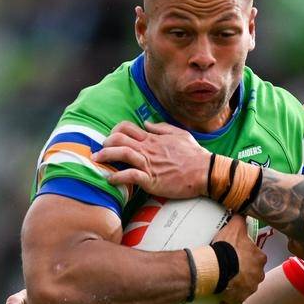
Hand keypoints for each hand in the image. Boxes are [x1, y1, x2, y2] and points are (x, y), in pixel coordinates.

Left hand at [93, 121, 210, 198]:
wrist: (206, 171)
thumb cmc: (194, 154)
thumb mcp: (179, 134)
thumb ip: (161, 128)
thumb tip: (146, 123)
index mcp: (153, 138)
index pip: (126, 128)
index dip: (115, 131)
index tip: (112, 139)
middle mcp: (148, 149)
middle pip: (118, 139)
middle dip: (105, 144)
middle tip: (100, 151)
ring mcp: (149, 164)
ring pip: (121, 154)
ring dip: (106, 157)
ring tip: (98, 162)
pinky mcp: (152, 180)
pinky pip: (130, 176)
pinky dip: (118, 178)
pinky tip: (111, 180)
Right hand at [207, 215, 266, 303]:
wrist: (217, 266)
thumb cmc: (228, 247)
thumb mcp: (235, 227)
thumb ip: (241, 218)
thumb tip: (242, 210)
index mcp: (260, 259)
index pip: (256, 257)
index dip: (246, 256)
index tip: (236, 254)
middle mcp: (258, 276)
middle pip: (251, 274)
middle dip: (242, 272)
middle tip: (227, 268)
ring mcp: (248, 290)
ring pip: (241, 289)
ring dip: (234, 288)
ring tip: (220, 283)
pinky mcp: (236, 301)